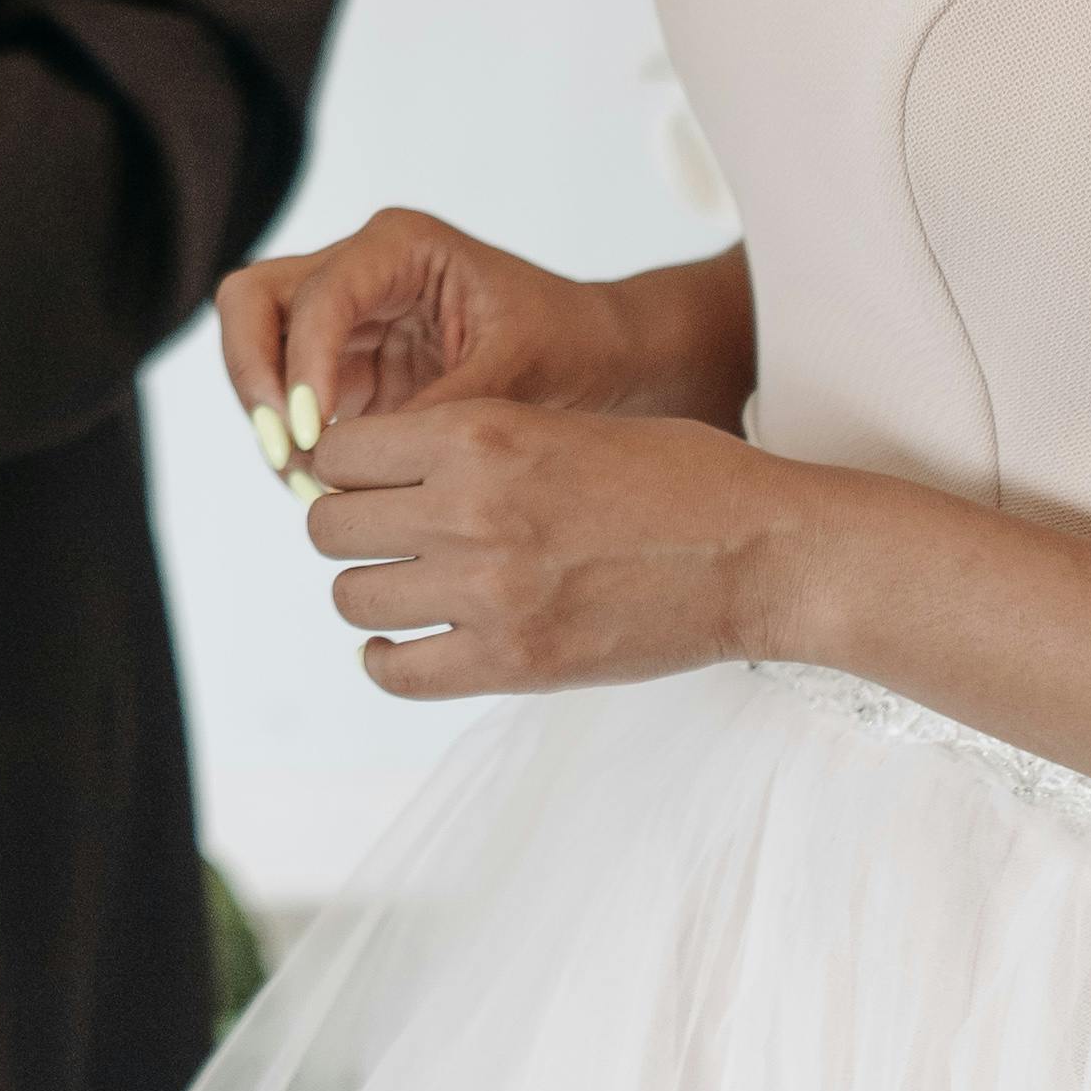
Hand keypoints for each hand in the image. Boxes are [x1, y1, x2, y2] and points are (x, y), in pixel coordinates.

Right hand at [213, 212, 739, 490]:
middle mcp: (358, 271)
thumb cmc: (570, 346)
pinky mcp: (346, 370)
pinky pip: (288, 397)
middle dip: (254, 376)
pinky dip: (291, 442)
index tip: (314, 435)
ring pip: (257, 347)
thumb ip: (440, 409)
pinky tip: (322, 488)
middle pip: (252, 301)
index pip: (317, 294)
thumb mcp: (516, 374)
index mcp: (399, 247)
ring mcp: (344, 320)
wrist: (603, 361)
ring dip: (266, 414)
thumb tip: (360, 466)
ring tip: (305, 483)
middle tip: (284, 449)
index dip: (302, 363)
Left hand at [299, 397, 825, 695]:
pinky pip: (397, 671)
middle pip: (329, 527)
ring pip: (352, 598)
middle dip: (350, 531)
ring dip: (371, 594)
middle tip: (388, 539)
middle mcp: (470, 507)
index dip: (346, 469)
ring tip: (409, 590)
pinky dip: (390, 660)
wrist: (762, 553)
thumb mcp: (558, 420)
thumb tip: (383, 471)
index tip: (373, 485)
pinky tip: (411, 644)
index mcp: (478, 432)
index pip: (338, 452)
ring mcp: (489, 591)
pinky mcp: (516, 662)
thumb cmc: (673, 476)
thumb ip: (471, 442)